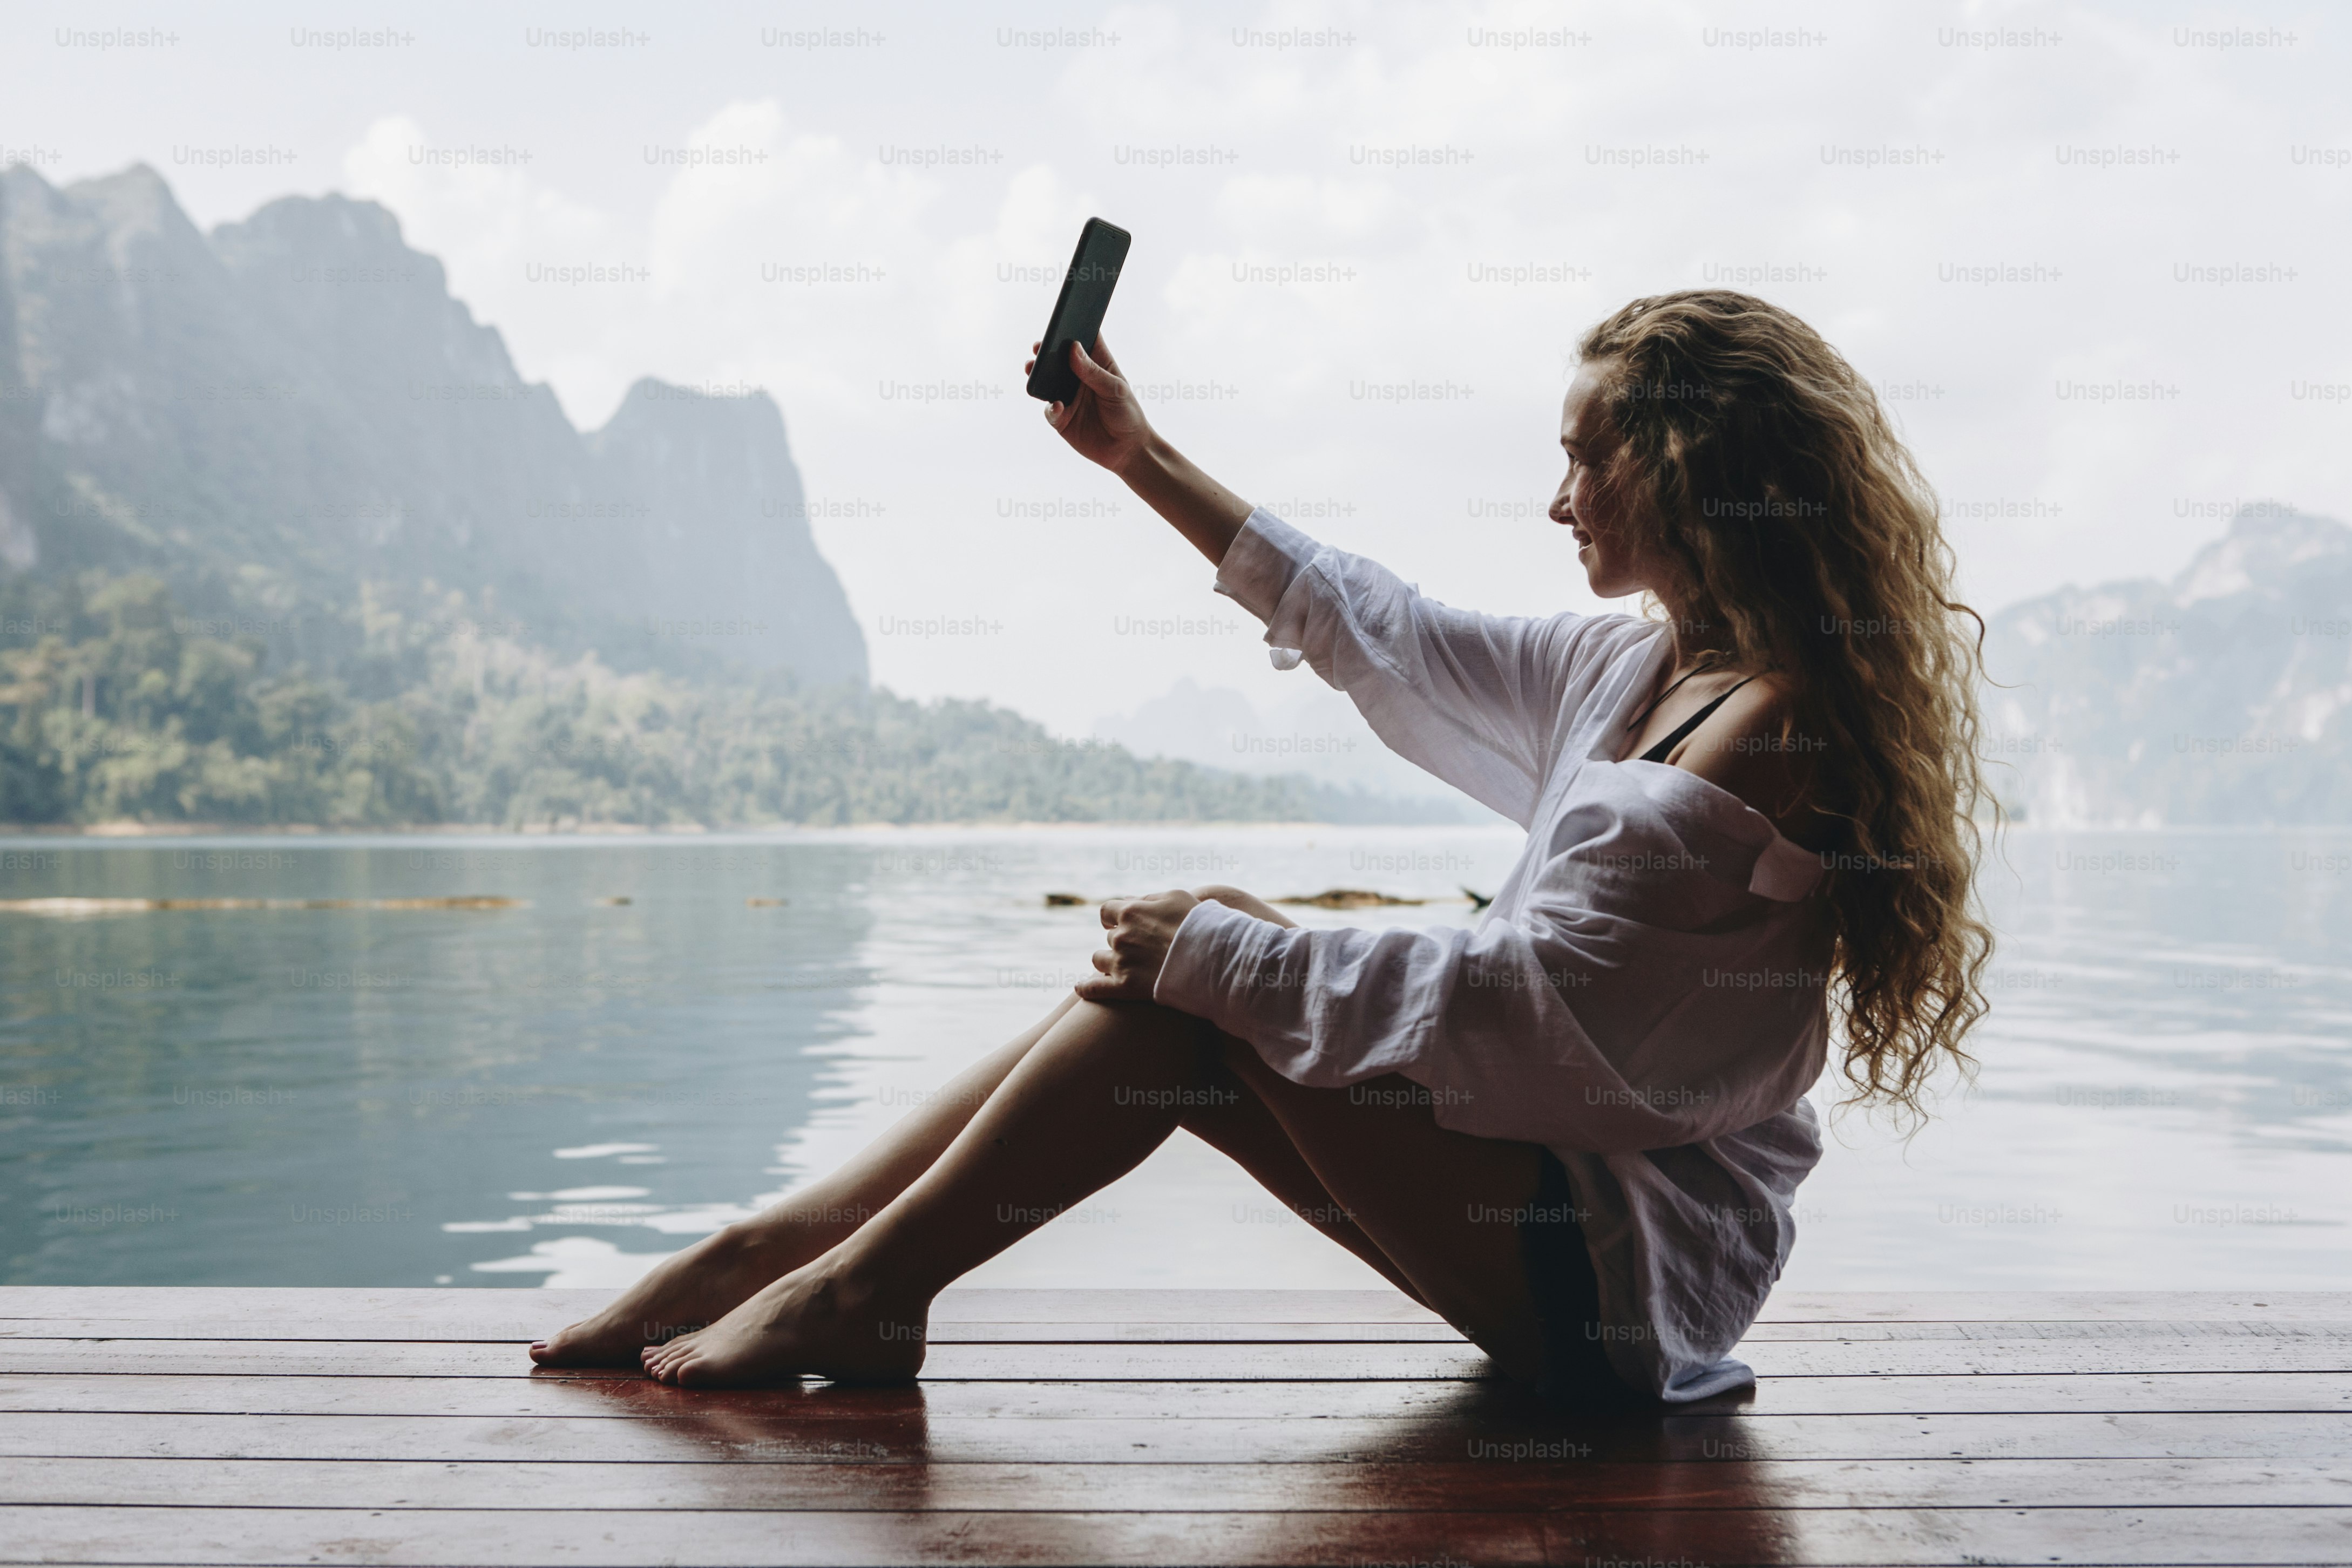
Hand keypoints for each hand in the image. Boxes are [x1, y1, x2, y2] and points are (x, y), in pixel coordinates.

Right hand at [1026, 334, 1153, 475]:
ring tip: (1033, 368)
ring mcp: (1067, 397)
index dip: (1073, 326)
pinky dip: (1050, 407)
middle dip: (1046, 350)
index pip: (1083, 339)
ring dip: (1037, 374)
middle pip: (1057, 358)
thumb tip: (1073, 348)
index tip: (1062, 316)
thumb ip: (1093, 371)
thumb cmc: (1127, 414)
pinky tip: (1056, 406)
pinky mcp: (1061, 418)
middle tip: (1039, 346)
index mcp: (1096, 364)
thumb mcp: (1115, 390)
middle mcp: (1078, 378)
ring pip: (1046, 381)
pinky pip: (1049, 410)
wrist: (1126, 450)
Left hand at [1075, 888, 1200, 1002]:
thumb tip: (1129, 901)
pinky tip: (1081, 988)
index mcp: (1130, 912)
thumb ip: (1148, 899)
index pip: (1106, 911)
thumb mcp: (1175, 897)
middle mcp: (1120, 936)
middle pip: (1110, 937)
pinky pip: (1094, 989)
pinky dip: (1086, 988)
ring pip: (1099, 960)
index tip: (1118, 922)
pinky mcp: (1124, 988)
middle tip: (1141, 949)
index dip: (1112, 917)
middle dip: (1122, 941)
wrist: (1212, 958)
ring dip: (1109, 962)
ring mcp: (1120, 963)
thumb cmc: (1198, 923)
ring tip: (1125, 967)